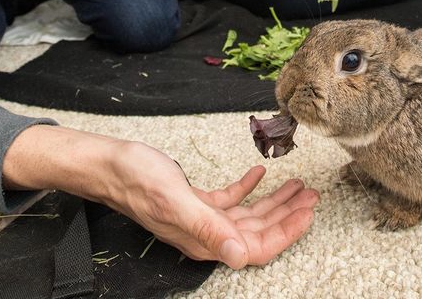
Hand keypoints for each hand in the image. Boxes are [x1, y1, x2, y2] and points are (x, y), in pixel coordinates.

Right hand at [3, 126, 319, 268]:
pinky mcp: (193, 202)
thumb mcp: (176, 201)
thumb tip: (240, 257)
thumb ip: (209, 229)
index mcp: (204, 240)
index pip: (255, 246)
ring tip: (297, 184)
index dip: (286, 232)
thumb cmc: (137, 180)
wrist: (108, 165)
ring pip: (247, 215)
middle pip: (257, 231)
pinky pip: (229, 200)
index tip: (309, 213)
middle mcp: (205, 233)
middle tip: (313, 195)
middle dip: (288, 214)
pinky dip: (247, 187)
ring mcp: (199, 218)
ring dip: (273, 200)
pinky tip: (260, 172)